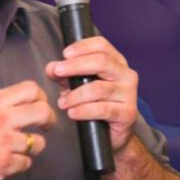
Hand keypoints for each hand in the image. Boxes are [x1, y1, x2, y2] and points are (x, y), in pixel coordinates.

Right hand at [0, 81, 55, 179]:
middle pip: (43, 112)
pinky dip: (20, 163)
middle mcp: (1, 119)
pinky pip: (26, 162)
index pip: (31, 89)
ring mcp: (4, 142)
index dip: (41, 97)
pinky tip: (8, 160)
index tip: (40, 105)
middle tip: (45, 126)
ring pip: (38, 143)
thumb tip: (30, 100)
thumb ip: (4, 103)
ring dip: (32, 147)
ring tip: (20, 148)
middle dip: (49, 120)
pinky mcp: (5, 163)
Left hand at [45, 36, 138, 151]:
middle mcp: (126, 75)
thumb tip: (51, 68)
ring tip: (62, 103)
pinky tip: (73, 113)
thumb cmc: (97, 104)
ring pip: (99, 88)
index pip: (102, 45)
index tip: (65, 54)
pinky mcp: (127, 113)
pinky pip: (103, 109)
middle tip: (57, 71)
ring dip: (75, 95)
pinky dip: (84, 111)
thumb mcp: (78, 85)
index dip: (82, 46)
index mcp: (116, 62)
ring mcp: (129, 94)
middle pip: (102, 62)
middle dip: (76, 66)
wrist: (113, 133)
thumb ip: (65, 76)